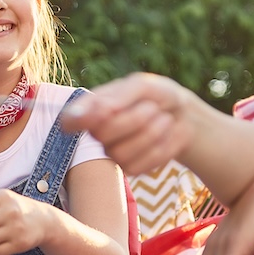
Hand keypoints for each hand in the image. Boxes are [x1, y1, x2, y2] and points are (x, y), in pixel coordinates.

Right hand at [61, 72, 197, 175]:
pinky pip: (140, 165)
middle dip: (133, 120)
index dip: (76, 119)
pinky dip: (160, 148)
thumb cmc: (158, 95)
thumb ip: (117, 97)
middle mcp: (98, 131)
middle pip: (100, 135)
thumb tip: (94, 111)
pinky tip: (166, 135)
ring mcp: (113, 151)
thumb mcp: (141, 86)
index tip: (95, 113)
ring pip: (120, 153)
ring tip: (164, 119)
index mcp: (94, 107)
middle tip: (152, 107)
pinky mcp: (132, 167)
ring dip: (150, 134)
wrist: (184, 115)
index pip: (69, 119)